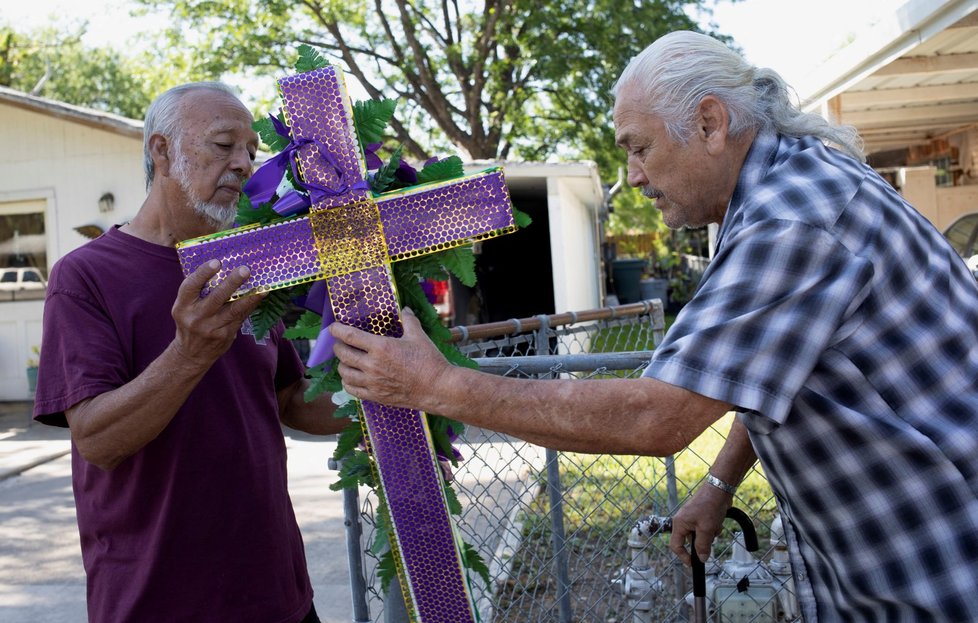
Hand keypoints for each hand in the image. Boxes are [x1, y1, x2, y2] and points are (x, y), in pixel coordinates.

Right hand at [170, 260, 263, 366]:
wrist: (191, 354)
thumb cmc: (190, 321)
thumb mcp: (185, 307)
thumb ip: (198, 291)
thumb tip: (223, 267)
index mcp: (182, 306)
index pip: (190, 286)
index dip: (203, 273)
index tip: (217, 262)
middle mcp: (195, 317)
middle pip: (216, 297)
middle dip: (232, 282)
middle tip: (245, 269)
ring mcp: (211, 328)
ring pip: (233, 310)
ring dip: (250, 297)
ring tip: (262, 286)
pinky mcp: (225, 335)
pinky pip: (240, 317)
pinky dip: (251, 305)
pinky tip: (261, 296)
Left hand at [330, 307, 448, 409]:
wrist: (438, 388)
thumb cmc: (429, 361)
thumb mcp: (419, 336)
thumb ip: (408, 321)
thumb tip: (405, 310)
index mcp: (381, 347)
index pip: (349, 336)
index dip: (337, 330)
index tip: (333, 327)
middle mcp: (372, 365)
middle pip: (343, 354)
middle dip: (338, 346)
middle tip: (340, 343)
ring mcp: (373, 383)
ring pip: (344, 373)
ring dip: (342, 364)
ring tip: (346, 360)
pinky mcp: (376, 396)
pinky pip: (352, 390)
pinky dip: (347, 382)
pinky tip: (351, 378)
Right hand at [670, 482, 732, 565]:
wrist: (719, 489)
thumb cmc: (709, 505)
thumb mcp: (706, 529)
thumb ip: (703, 546)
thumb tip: (702, 558)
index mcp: (679, 524)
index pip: (676, 546)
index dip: (683, 556)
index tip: (693, 564)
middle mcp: (683, 521)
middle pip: (690, 541)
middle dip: (703, 541)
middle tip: (710, 536)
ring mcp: (693, 518)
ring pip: (701, 535)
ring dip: (710, 534)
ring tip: (715, 525)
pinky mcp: (701, 516)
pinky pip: (706, 528)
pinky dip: (713, 527)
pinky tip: (718, 520)